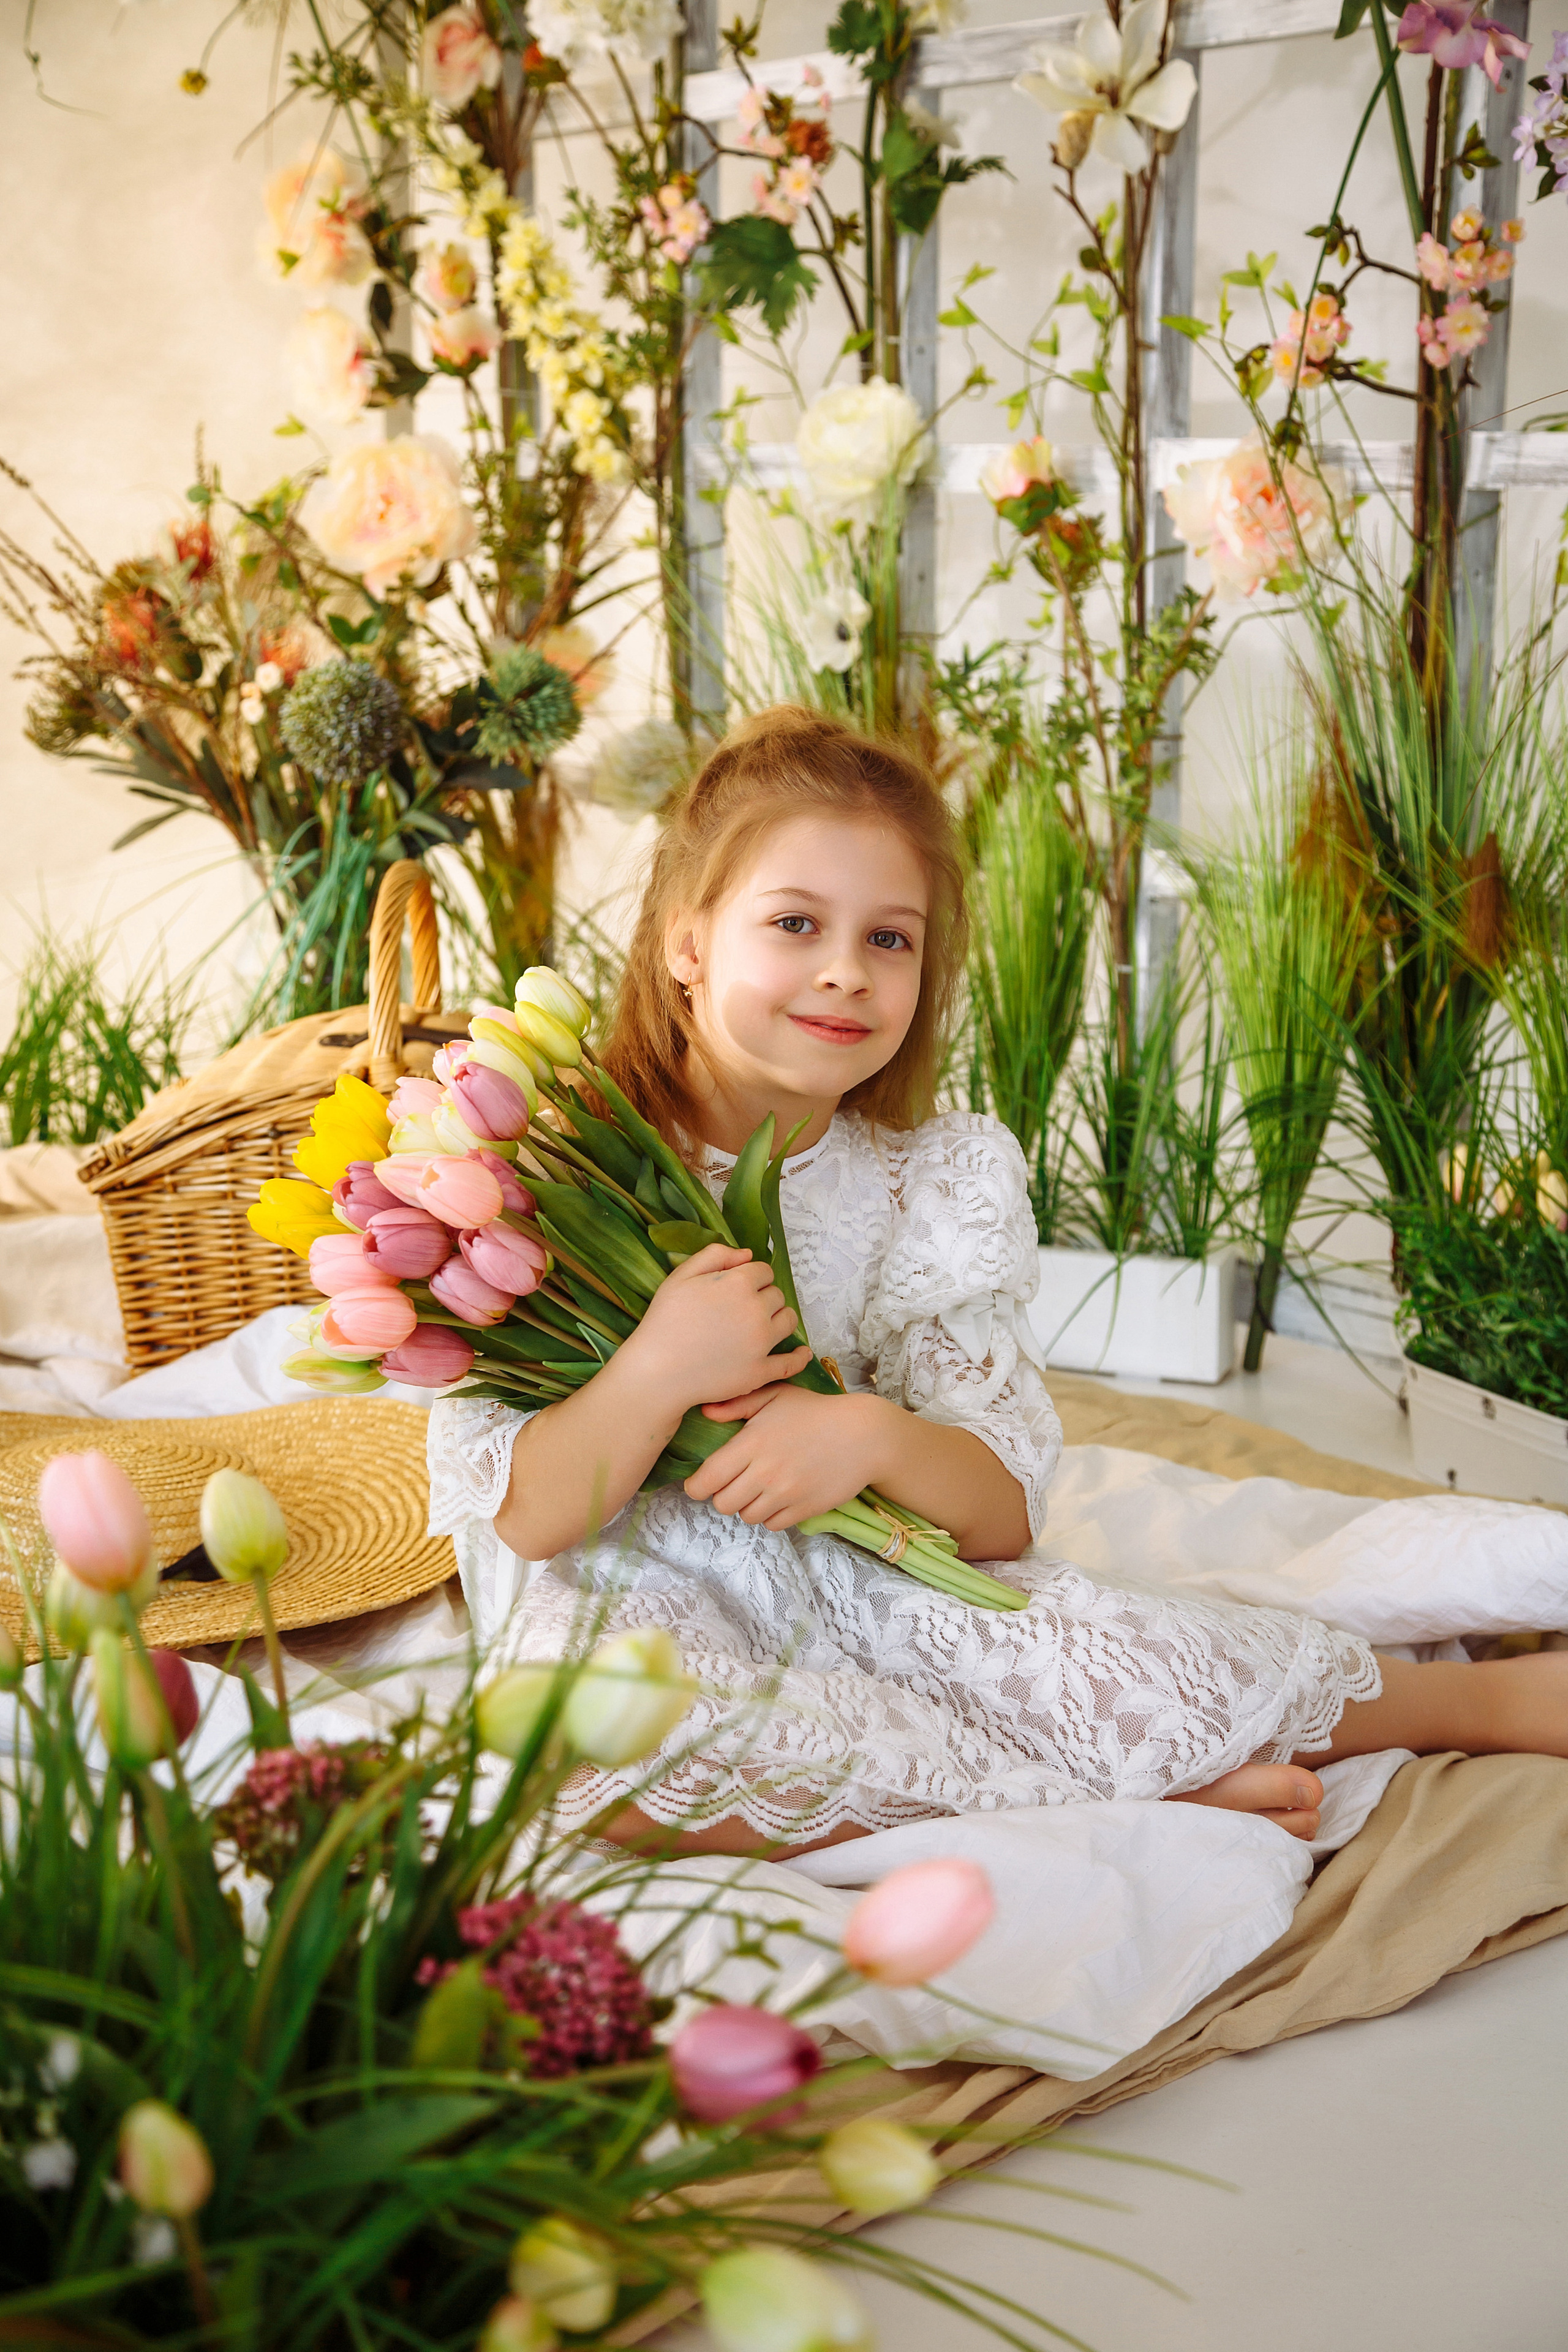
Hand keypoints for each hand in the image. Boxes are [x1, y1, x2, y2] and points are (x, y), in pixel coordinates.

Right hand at [620, 1244, 811, 1414]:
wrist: (656, 1372)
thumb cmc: (664, 1321)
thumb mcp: (681, 1276)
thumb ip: (714, 1255)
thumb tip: (747, 1253)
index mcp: (738, 1283)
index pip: (763, 1271)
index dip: (750, 1277)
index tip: (737, 1288)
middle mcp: (756, 1311)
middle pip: (776, 1295)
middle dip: (763, 1297)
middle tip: (740, 1309)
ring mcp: (761, 1344)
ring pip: (788, 1322)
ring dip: (779, 1319)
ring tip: (762, 1325)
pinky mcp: (760, 1373)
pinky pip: (791, 1363)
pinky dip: (800, 1357)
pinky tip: (803, 1353)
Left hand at [684, 1386, 892, 1529]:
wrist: (864, 1436)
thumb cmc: (817, 1411)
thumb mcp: (777, 1396)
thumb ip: (738, 1403)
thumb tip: (705, 1412)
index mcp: (752, 1442)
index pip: (707, 1479)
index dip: (696, 1486)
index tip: (700, 1483)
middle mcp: (765, 1472)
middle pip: (723, 1503)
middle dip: (722, 1496)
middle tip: (733, 1484)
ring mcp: (785, 1493)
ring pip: (746, 1516)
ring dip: (747, 1506)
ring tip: (757, 1489)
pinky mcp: (803, 1509)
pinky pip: (772, 1524)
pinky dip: (770, 1515)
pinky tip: (777, 1498)